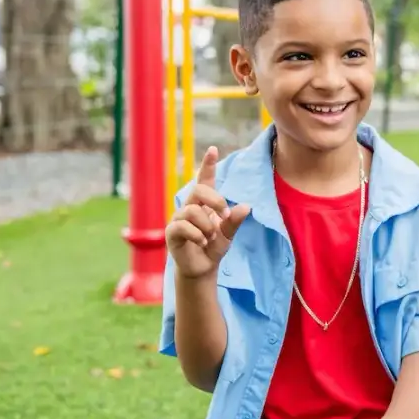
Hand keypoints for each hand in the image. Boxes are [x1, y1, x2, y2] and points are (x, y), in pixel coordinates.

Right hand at [164, 146, 249, 279]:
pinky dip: (197, 235)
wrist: (202, 268)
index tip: (213, 149)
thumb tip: (246, 206)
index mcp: (204, 204)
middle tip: (225, 216)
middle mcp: (190, 207)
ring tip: (210, 238)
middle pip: (198, 190)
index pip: (204, 180)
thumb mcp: (228, 234)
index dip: (208, 165)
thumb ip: (234, 221)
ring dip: (206, 225)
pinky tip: (203, 243)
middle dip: (215, 200)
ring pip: (191, 211)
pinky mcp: (172, 232)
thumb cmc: (214, 247)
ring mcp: (179, 219)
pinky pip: (182, 226)